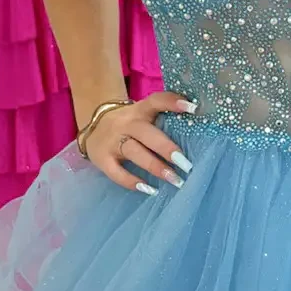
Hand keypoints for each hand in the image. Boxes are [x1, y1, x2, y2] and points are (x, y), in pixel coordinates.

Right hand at [81, 92, 196, 194]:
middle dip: (167, 149)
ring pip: (135, 152)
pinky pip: (117, 172)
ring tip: (175, 180)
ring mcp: (112, 141)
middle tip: (187, 165)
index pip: (156, 101)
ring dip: (156, 167)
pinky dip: (132, 182)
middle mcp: (126, 123)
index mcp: (139, 110)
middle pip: (147, 134)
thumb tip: (197, 127)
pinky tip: (150, 189)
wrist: (93, 127)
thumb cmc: (129, 124)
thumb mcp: (142, 115)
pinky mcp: (102, 159)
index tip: (193, 109)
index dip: (173, 102)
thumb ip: (163, 119)